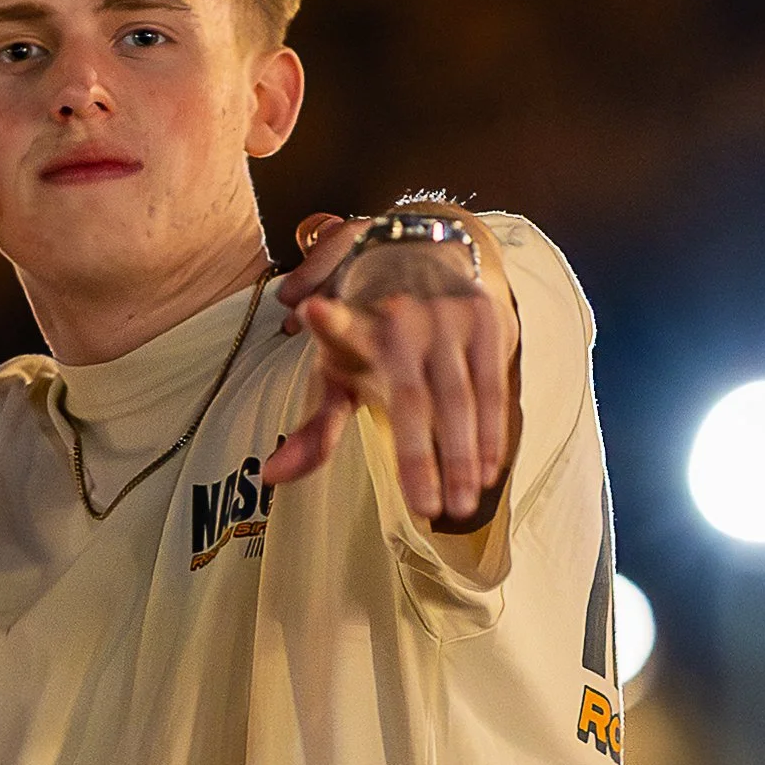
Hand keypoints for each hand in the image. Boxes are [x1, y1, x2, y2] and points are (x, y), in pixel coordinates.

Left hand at [265, 211, 520, 527]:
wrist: (425, 256)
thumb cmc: (373, 335)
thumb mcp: (336, 371)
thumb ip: (313, 428)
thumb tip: (272, 477)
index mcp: (355, 325)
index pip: (341, 328)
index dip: (330, 323)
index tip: (314, 310)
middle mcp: (403, 316)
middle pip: (413, 396)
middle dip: (420, 457)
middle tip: (426, 509)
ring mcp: (449, 316)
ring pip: (459, 396)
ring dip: (462, 456)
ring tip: (459, 505)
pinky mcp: (487, 320)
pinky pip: (492, 386)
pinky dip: (490, 432)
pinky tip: (487, 472)